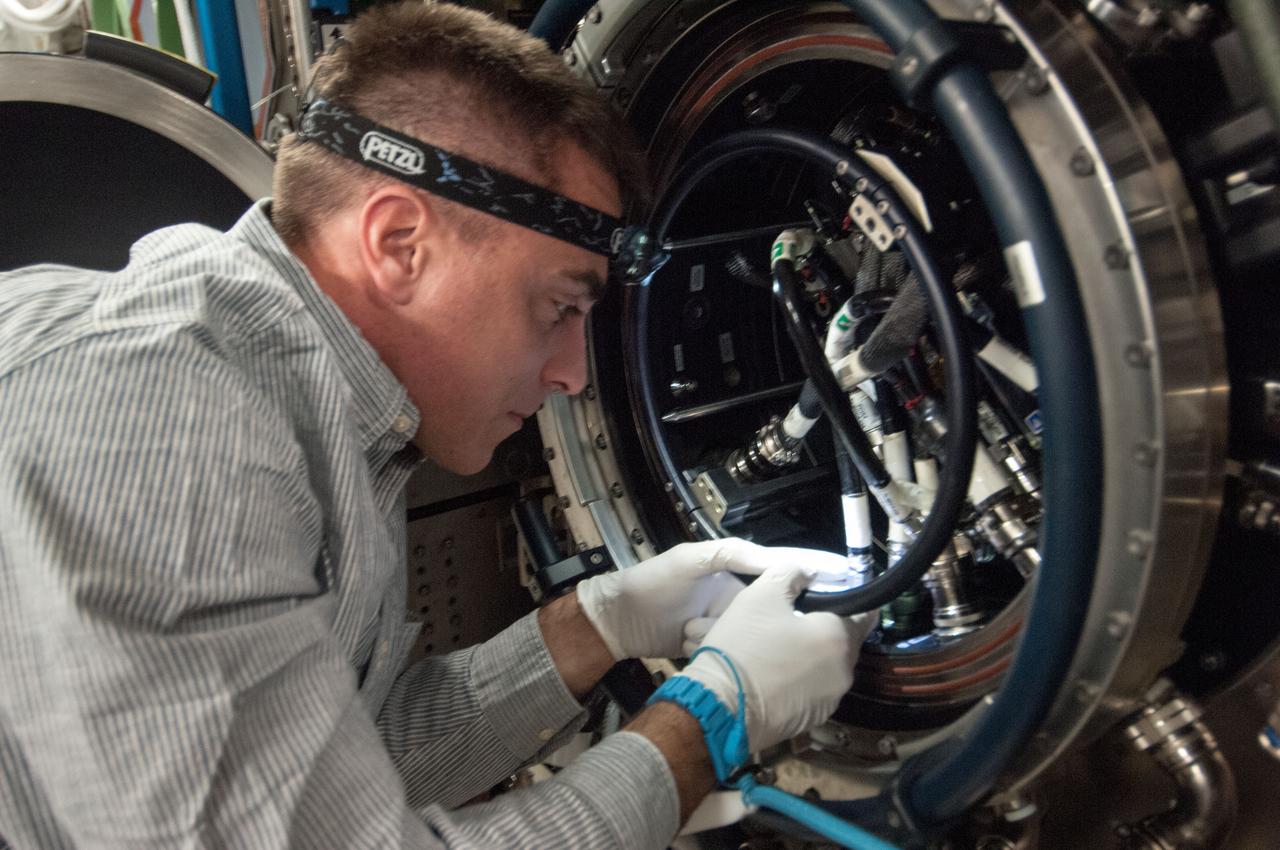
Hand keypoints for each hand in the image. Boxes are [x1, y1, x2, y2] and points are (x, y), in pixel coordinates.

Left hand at [575, 538, 849, 660]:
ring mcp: (730, 622)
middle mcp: (737, 593)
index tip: (845, 570)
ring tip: (827, 635)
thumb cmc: (652, 583)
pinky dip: (767, 652)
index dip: (812, 567)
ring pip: (769, 625)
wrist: (618, 623)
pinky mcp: (720, 646)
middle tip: (847, 611)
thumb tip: (775, 559)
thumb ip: (731, 554)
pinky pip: (749, 647)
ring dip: (791, 629)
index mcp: (733, 568)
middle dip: (811, 603)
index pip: (781, 565)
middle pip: (782, 597)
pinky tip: (793, 659)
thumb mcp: (691, 559)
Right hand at [677, 563, 875, 752]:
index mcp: (838, 637)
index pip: (865, 613)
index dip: (849, 600)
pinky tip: (773, 674)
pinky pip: (814, 690)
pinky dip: (801, 680)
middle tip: (793, 620)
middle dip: (824, 629)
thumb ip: (790, 574)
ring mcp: (830, 701)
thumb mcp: (760, 595)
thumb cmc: (743, 646)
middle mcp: (844, 671)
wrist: (719, 707)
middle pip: (844, 641)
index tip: (830, 595)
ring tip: (779, 648)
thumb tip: (806, 572)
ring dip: (812, 656)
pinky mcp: (812, 720)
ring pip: (828, 667)